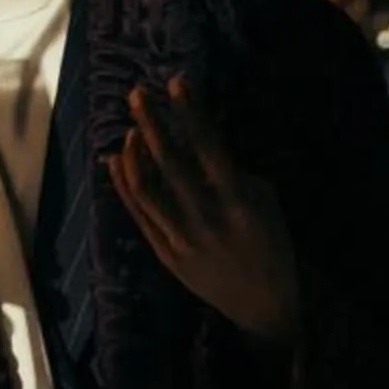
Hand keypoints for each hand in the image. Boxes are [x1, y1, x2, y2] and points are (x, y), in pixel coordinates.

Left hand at [106, 77, 300, 348]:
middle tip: (136, 94)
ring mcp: (181, 237)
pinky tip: (116, 160)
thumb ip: (234, 174)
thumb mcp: (266, 203)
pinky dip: (124, 184)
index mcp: (237, 200)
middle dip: (151, 122)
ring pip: (146, 187)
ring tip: (131, 126)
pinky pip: (138, 213)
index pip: (207, 145)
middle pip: (169, 160)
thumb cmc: (272, 246)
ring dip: (134, 152)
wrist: (263, 306)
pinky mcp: (165, 254)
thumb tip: (199, 145)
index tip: (176, 82)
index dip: (190, 111)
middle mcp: (205, 216)